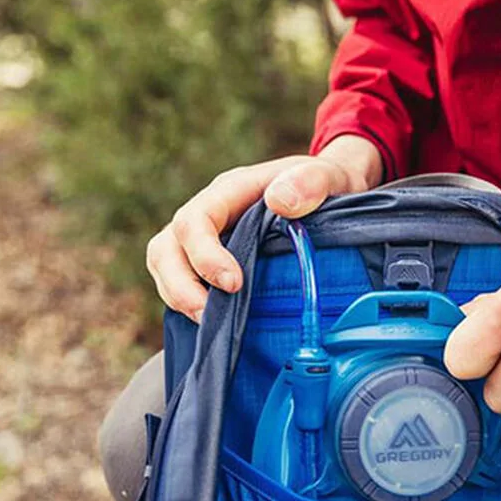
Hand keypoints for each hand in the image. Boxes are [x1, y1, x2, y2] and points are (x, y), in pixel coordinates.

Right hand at [146, 135, 382, 319]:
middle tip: (208, 316)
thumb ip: (310, 182)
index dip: (205, 255)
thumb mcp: (328, 175)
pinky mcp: (211, 263)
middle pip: (165, 248)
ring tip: (210, 325)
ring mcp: (205, 240)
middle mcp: (209, 215)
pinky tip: (217, 325)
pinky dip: (190, 304)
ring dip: (179, 298)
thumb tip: (278, 201)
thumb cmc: (327, 183)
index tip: (234, 283)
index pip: (195, 221)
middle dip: (180, 286)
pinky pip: (183, 283)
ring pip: (166, 267)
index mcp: (230, 191)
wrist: (334, 192)